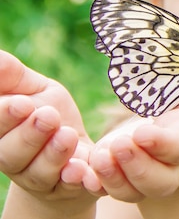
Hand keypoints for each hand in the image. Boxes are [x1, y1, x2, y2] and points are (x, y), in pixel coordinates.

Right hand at [0, 50, 101, 216]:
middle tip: (48, 115)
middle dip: (29, 135)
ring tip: (68, 135)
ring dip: (54, 155)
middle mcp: (15, 160)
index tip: (22, 102)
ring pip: (41, 172)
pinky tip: (83, 170)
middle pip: (11, 154)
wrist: (77, 153)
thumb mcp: (35, 91)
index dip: (5, 117)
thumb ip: (12, 77)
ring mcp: (43, 178)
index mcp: (1, 134)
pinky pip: (73, 187)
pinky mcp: (72, 187)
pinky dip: (78, 179)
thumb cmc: (49, 115)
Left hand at [89, 79, 178, 202]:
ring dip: (113, 176)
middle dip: (138, 167)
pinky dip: (95, 183)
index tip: (142, 132)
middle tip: (119, 145)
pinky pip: (108, 189)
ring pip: (131, 190)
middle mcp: (173, 165)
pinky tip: (82, 170)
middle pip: (159, 182)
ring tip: (98, 155)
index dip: (163, 145)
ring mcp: (146, 174)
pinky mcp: (122, 174)